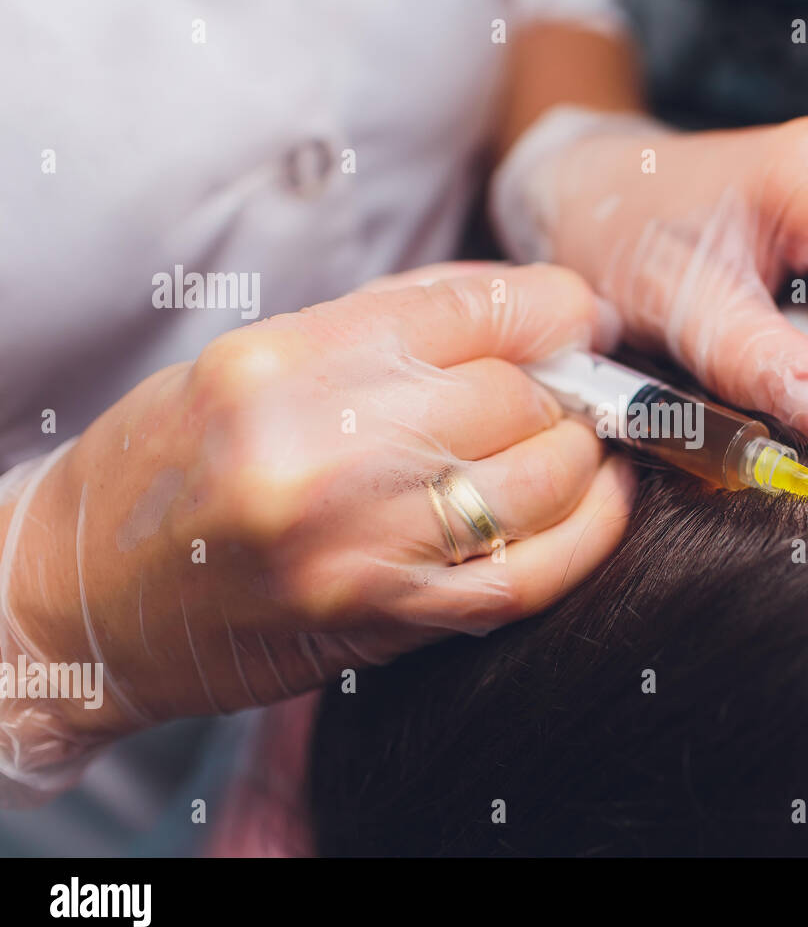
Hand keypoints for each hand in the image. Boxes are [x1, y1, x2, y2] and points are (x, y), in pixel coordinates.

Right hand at [0, 263, 634, 793]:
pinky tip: (601, 501)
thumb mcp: (254, 361)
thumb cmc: (171, 467)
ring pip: (538, 477)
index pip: (471, 309)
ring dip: (581, 453)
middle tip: (573, 386)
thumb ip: (392, 327)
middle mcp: (319, 452)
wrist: (86, 599)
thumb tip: (535, 307)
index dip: (553, 307)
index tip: (578, 316)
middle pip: (514, 393)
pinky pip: (529, 574)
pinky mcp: (384, 620)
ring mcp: (355, 545)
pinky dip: (589, 533)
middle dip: (564, 385)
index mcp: (282, 365)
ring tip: (577, 441)